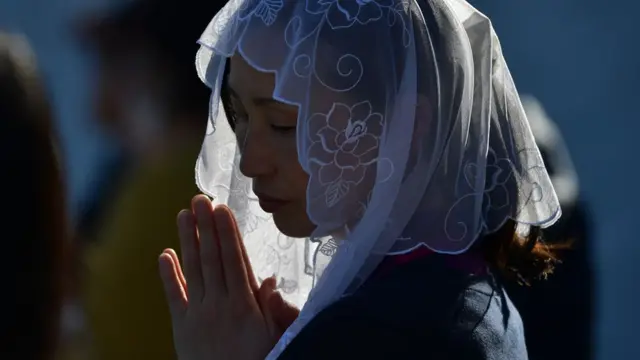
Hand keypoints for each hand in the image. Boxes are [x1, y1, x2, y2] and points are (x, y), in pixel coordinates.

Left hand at [159, 195, 296, 359]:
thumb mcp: (273, 336)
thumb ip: (271, 308)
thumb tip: (268, 279)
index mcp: (244, 305)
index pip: (234, 260)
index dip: (227, 233)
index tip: (222, 210)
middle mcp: (220, 304)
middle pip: (212, 258)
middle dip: (206, 227)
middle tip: (200, 199)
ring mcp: (199, 314)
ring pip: (194, 270)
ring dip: (188, 240)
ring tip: (183, 214)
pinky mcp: (182, 326)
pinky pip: (175, 297)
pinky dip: (169, 275)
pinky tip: (165, 253)